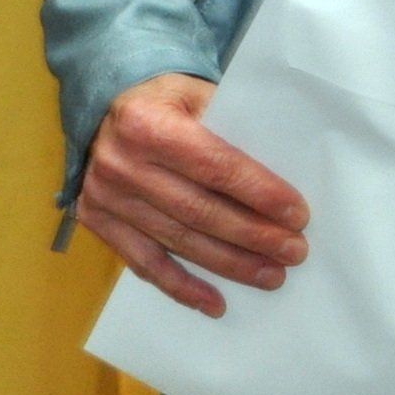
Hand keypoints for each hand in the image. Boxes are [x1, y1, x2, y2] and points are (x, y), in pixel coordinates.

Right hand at [76, 72, 309, 317]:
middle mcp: (120, 164)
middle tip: (294, 252)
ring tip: (270, 276)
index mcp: (146, 124)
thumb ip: (230, 123)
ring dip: (229, 264)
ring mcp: (105, 198)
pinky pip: (144, 263)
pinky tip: (216, 303)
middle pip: (198, 210)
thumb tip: (283, 169)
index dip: (258, 193)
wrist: (105, 106)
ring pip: (177, 241)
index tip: (297, 214)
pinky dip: (182, 287)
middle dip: (252, 235)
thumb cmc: (165, 98)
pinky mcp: (97, 223)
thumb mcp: (195, 92)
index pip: (214, 165)